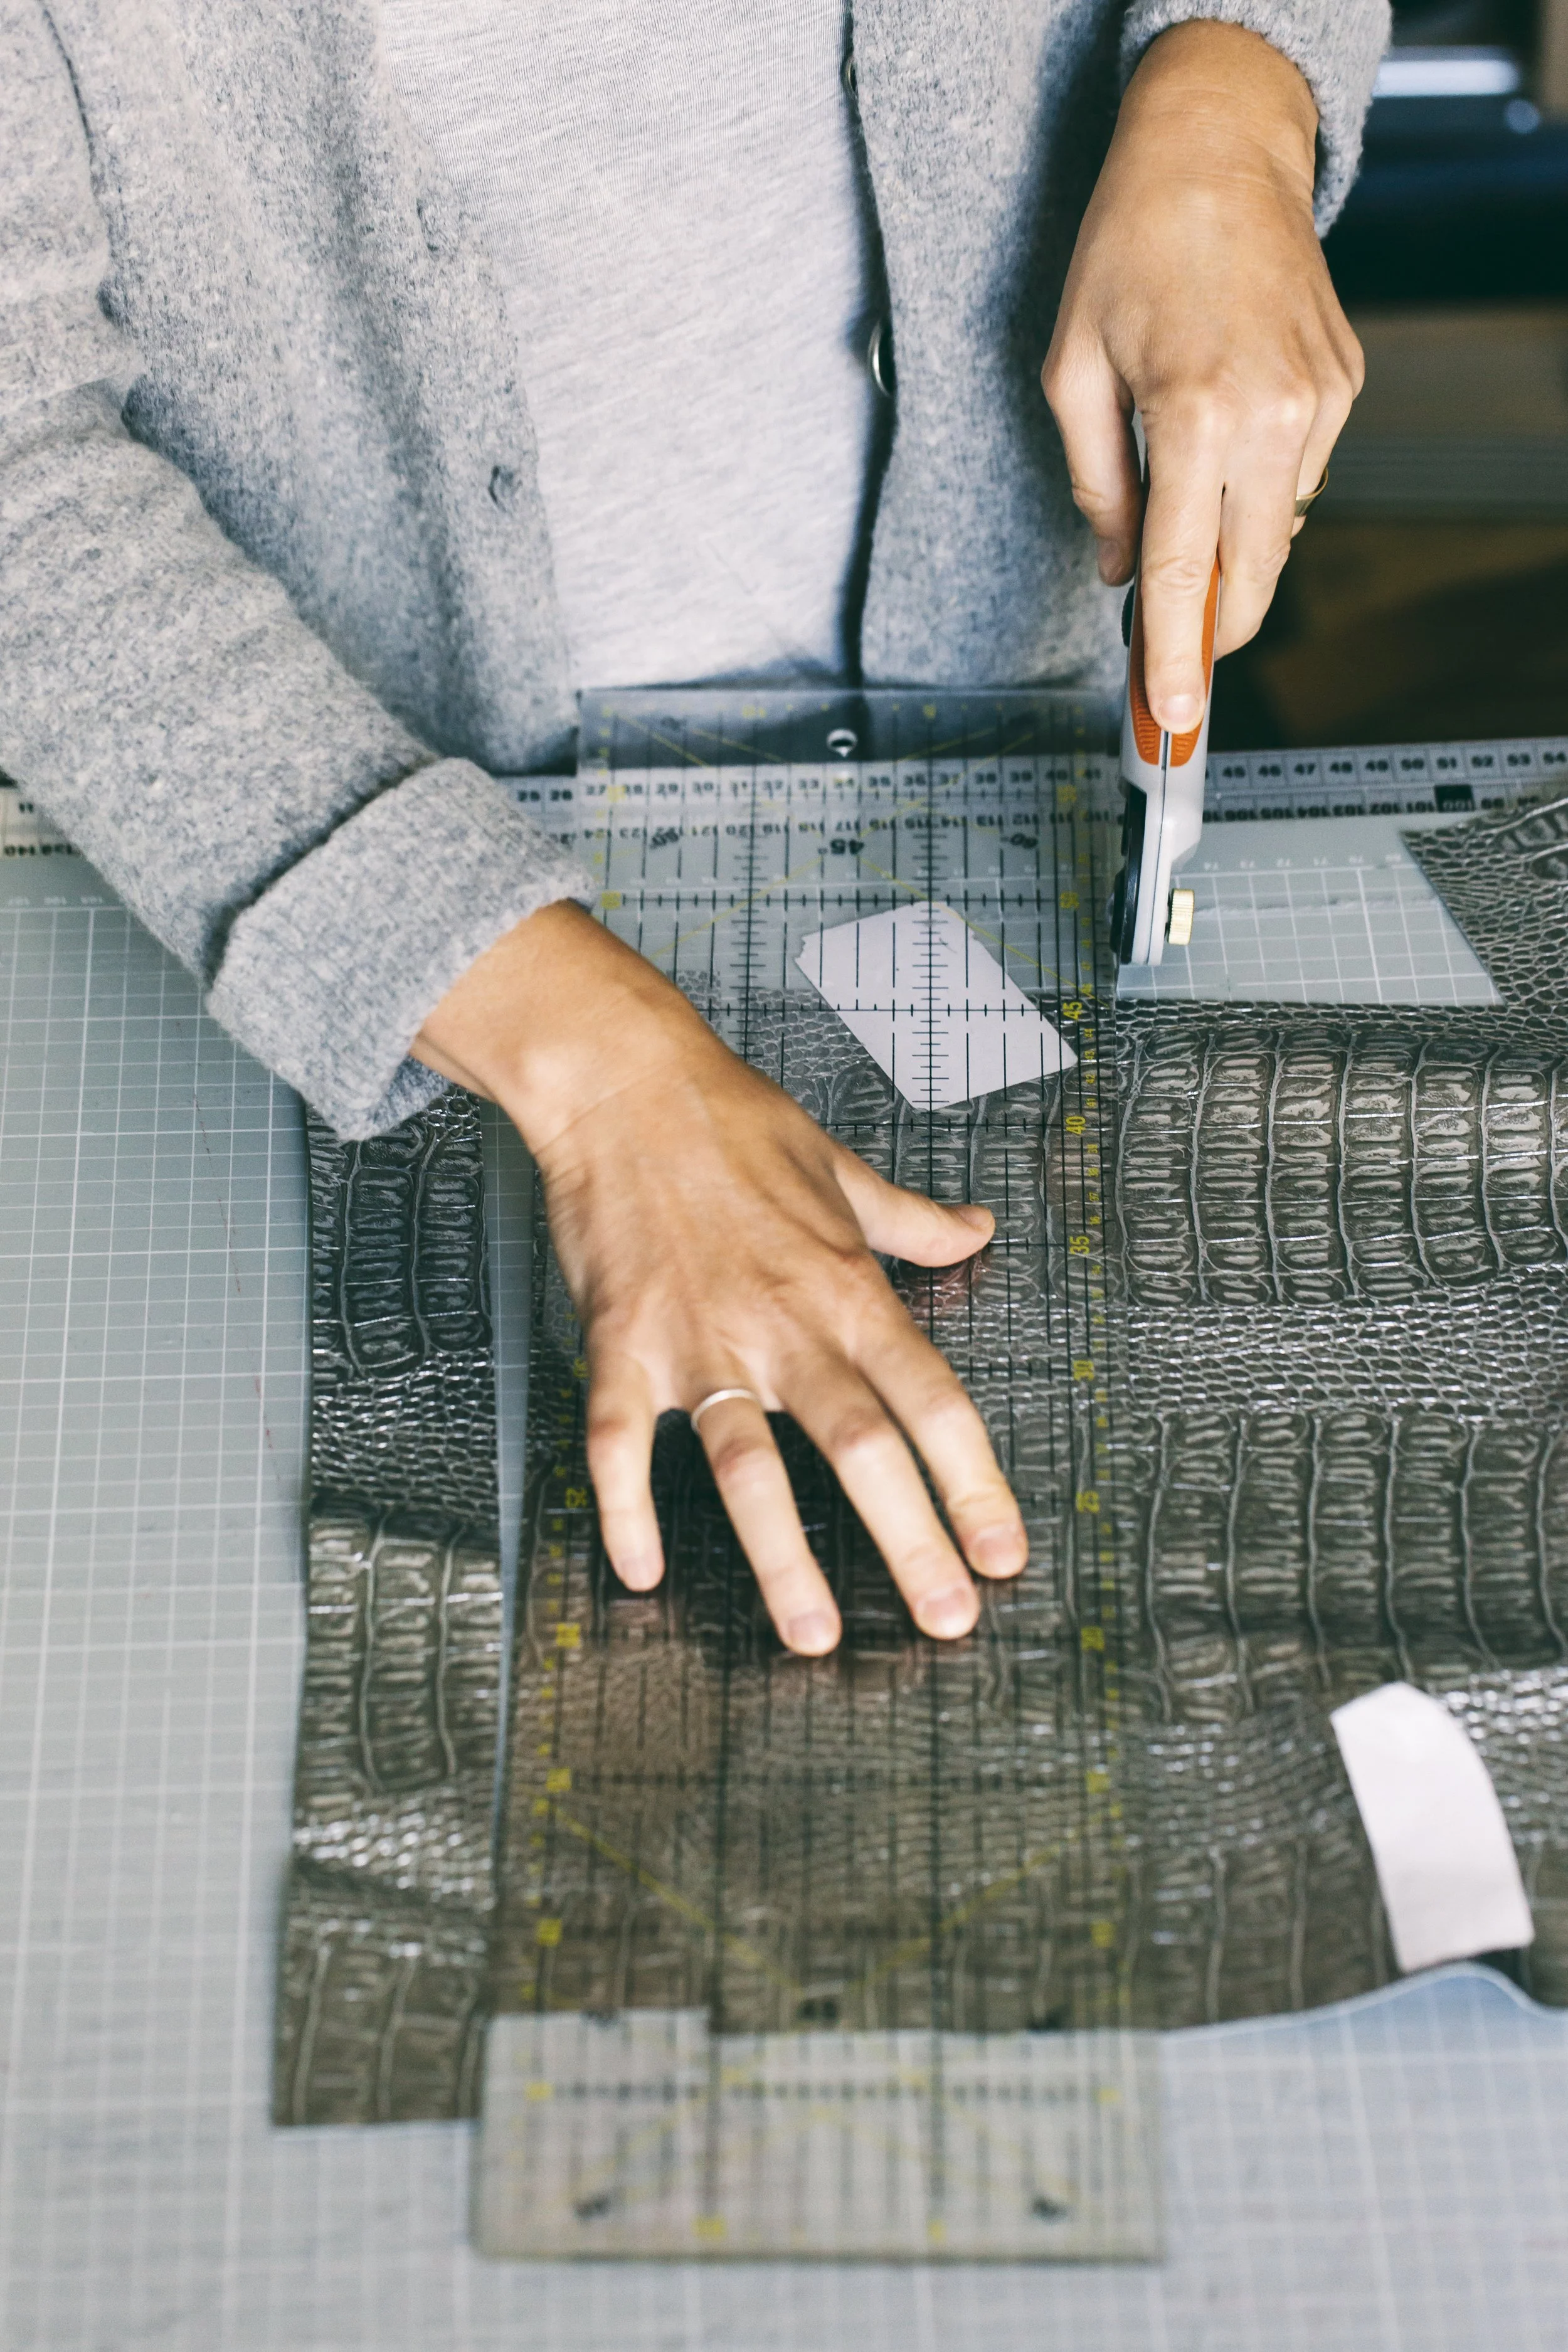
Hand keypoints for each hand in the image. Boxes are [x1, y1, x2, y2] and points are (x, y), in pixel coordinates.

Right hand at [411, 903, 1028, 1654]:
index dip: (975, 1482)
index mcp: (847, 1289)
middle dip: (910, 1541)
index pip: (932, 1400)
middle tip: (947, 1619)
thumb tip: (975, 1230)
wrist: (623, 1082)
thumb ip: (912, 1220)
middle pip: (860, 1448)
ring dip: (783, 1558)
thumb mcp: (844, 1169)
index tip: (1004, 1550)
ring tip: (815, 1634)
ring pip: (748, 1468)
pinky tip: (641, 1571)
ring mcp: (699, 1340)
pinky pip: (621, 1444)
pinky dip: (627, 1510)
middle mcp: (784, 1324)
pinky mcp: (621, 1345)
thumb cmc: (734, 1120)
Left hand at [1041, 20, 1363, 730]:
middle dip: (1210, 628)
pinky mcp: (1344, 385)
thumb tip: (1120, 573)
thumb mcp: (1072, 371)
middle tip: (1166, 661)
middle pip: (1251, 573)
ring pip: (1279, 530)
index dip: (1175, 656)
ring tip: (1182, 497)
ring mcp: (1321, 401)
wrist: (1218, 151)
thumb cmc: (1131, 247)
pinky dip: (1257, 483)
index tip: (1171, 718)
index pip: (1188, 573)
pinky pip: (1299, 475)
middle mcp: (1274, 415)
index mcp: (1196, 415)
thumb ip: (1097, 485)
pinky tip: (1224, 433)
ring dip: (1231, 546)